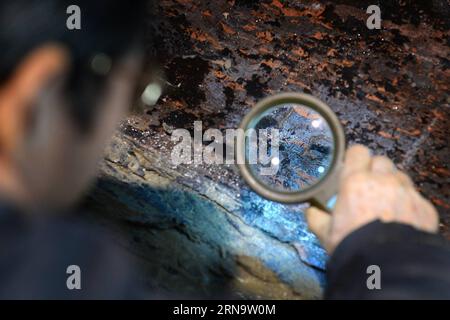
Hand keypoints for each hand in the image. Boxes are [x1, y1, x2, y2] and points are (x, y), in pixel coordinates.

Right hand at [305, 144, 438, 252]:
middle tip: (368, 188)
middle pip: (381, 161)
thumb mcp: (326, 233)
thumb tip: (310, 211)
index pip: (357, 152)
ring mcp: (407, 193)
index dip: (355, 158)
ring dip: (393, 185)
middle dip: (375, 171)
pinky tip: (401, 220)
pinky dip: (408, 204)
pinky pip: (415, 197)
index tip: (352, 167)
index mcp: (356, 182)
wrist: (386, 265)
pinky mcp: (424, 208)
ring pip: (400, 177)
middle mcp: (383, 181)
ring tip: (385, 204)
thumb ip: (316, 218)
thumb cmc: (354, 246)